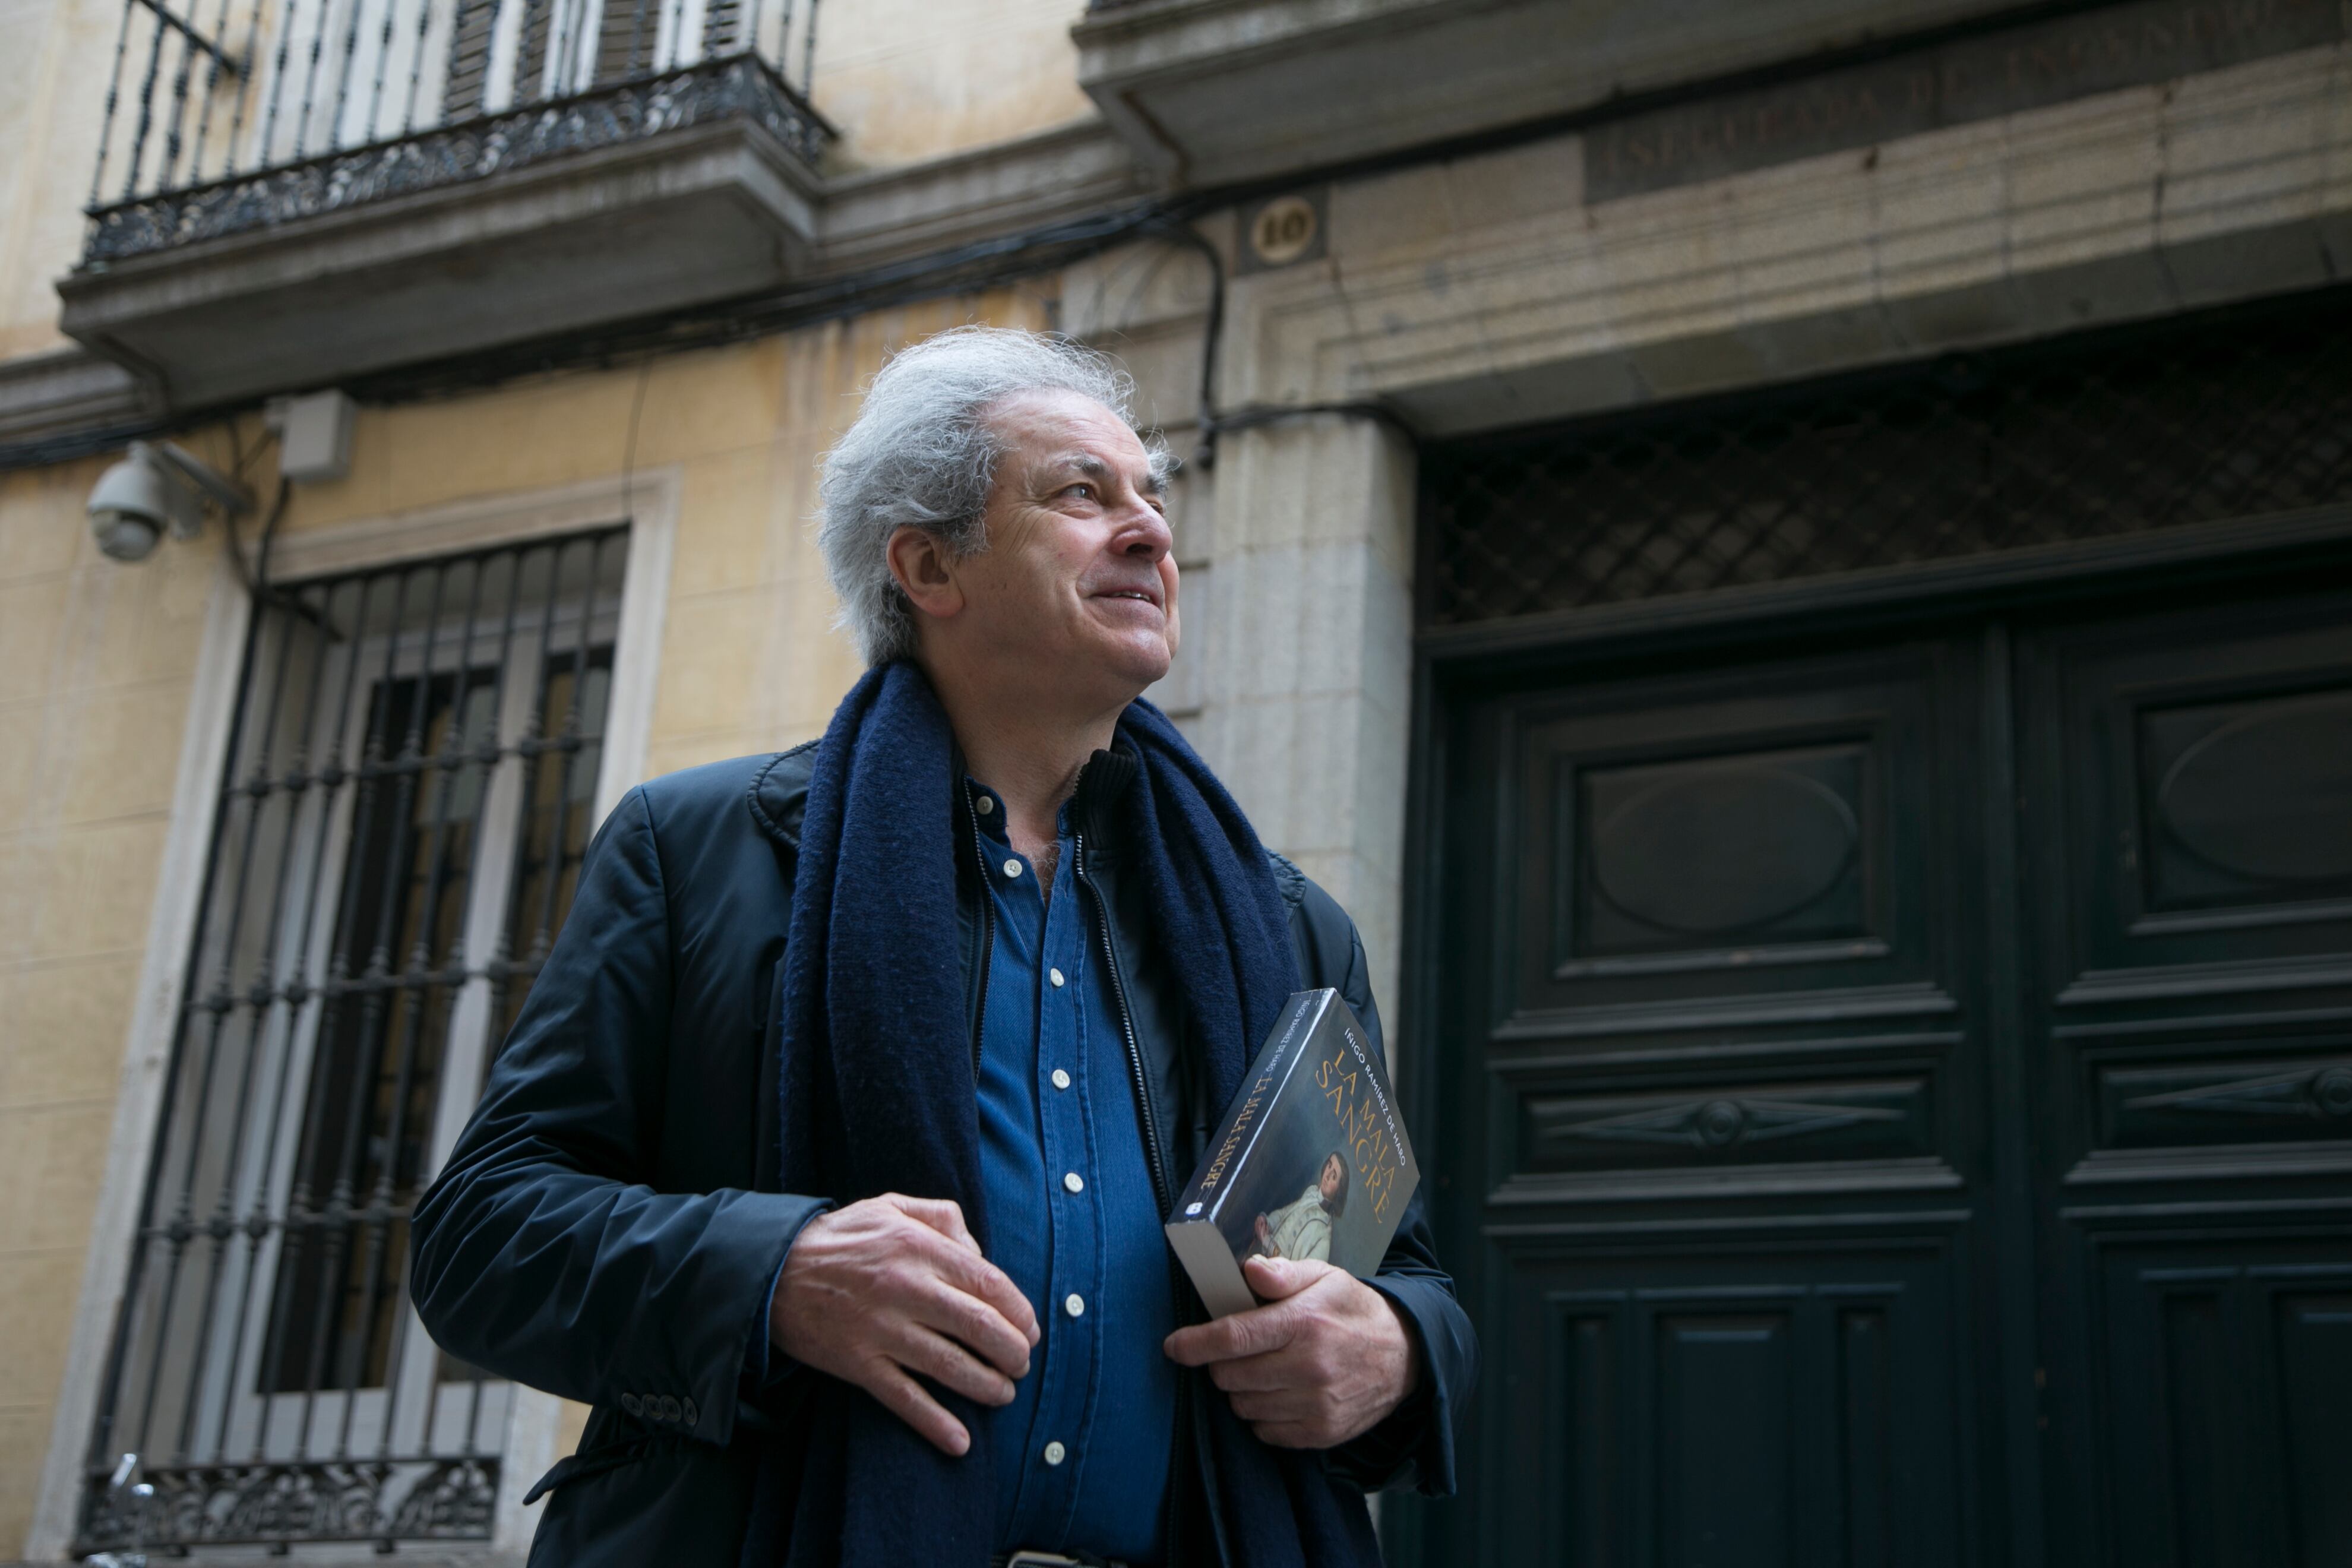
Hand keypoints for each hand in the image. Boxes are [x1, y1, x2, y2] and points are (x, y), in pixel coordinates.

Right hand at [770, 1193, 1039, 1456]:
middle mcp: (904, 1288)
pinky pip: (904, 1398)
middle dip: (1012, 1352)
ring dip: (987, 1386)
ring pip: (950, 1366)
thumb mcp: (892, 1207)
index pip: (988, 1284)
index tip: (1031, 1329)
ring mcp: (880, 1330)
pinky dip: (935, 1423)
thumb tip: (980, 1254)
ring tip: (1004, 1393)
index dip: (1019, 1312)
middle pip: (979, 1327)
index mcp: (918, 1248)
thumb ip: (943, 1218)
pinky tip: (959, 1441)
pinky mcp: (858, 1364)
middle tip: (1022, 1364)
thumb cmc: (843, 1238)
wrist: (773, 1273)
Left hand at [1162, 1255, 1418, 1448]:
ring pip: (1243, 1407)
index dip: (1195, 1344)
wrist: (1405, 1356)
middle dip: (1220, 1364)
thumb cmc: (1353, 1311)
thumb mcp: (1324, 1277)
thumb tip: (1247, 1269)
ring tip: (1263, 1370)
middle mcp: (1309, 1368)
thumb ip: (1282, 1273)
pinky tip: (1279, 1394)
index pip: (1234, 1338)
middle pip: (1230, 1377)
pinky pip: (1265, 1432)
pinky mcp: (1321, 1433)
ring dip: (1241, 1390)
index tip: (1173, 1346)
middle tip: (1237, 1350)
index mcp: (1304, 1324)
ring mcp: (1315, 1405)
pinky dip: (1262, 1415)